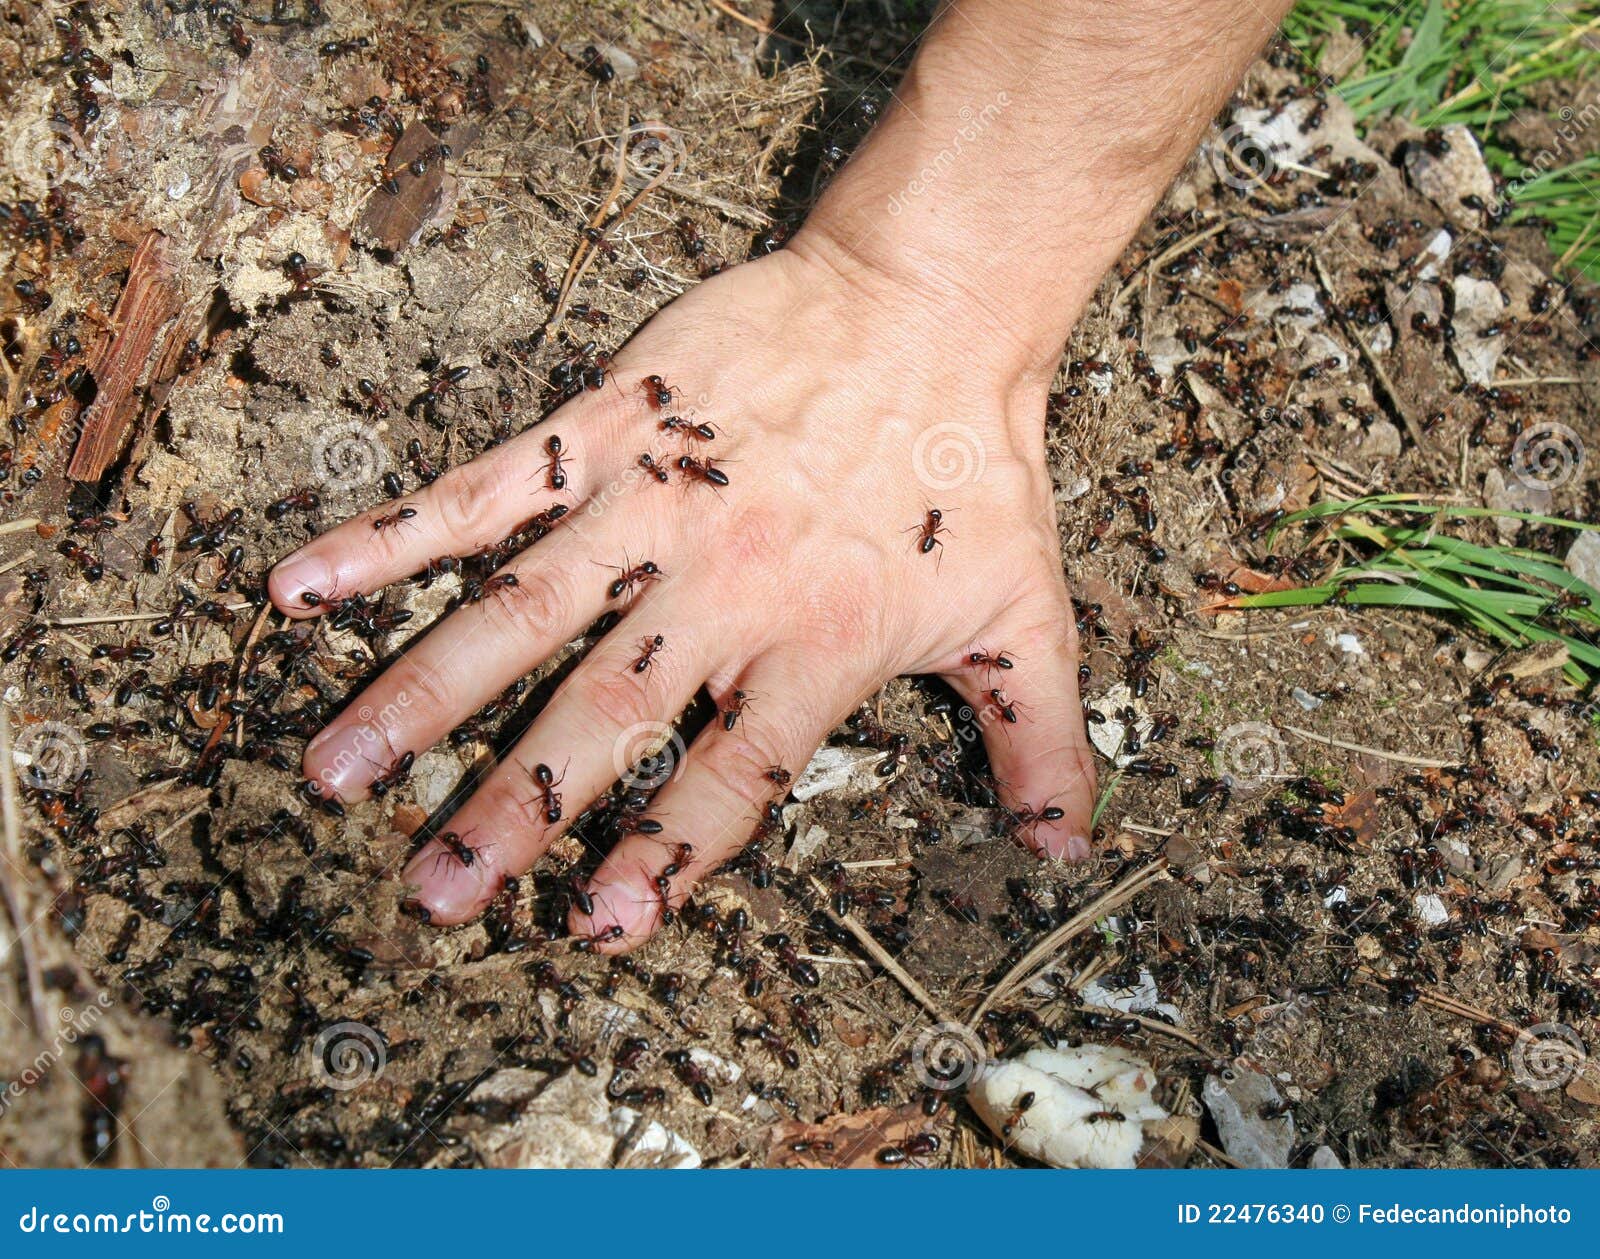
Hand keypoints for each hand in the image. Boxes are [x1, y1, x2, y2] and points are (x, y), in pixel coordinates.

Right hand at [266, 232, 1096, 951]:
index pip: (727, 781)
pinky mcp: (608, 430)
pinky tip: (307, 583)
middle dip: (512, 814)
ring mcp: (652, 510)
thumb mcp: (1030, 615)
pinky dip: (394, 536)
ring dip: (422, 697)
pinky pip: (486, 490)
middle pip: (603, 722)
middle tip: (433, 894)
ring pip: (519, 618)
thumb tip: (1068, 849)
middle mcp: (720, 595)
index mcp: (813, 652)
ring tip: (339, 769)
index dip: (663, 862)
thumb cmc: (976, 466)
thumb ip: (1042, 743)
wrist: (928, 308)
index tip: (596, 931)